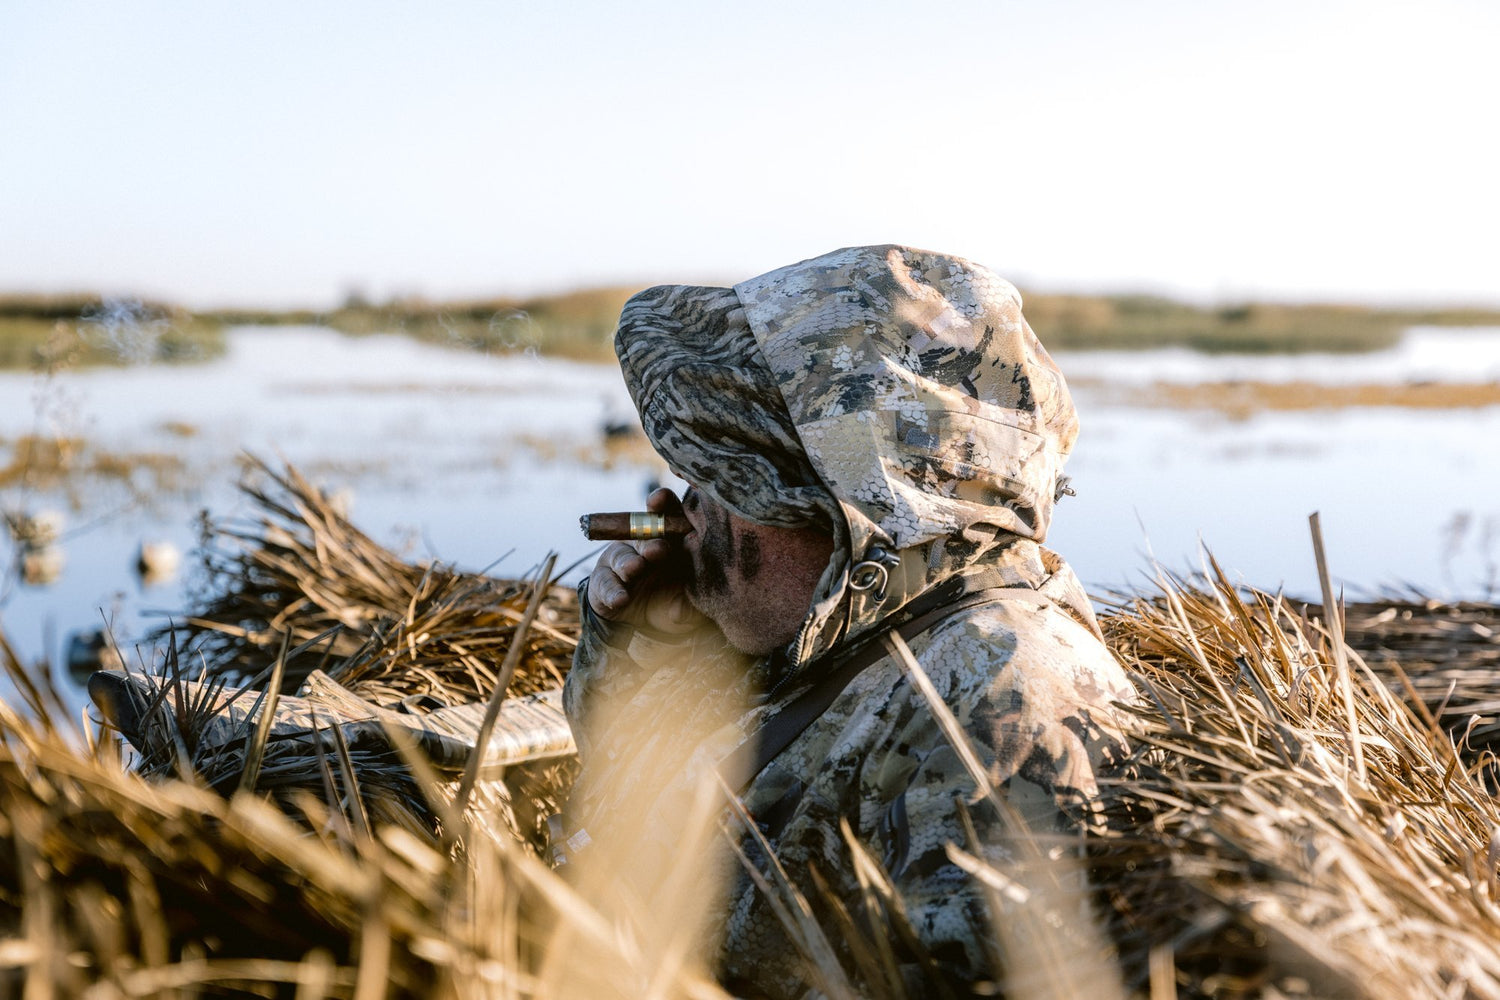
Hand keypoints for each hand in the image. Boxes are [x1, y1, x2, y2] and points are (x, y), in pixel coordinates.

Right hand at [586, 488, 705, 634]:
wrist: (638, 623)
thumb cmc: (669, 601)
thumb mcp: (685, 603)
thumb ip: (690, 601)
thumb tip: (689, 605)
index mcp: (668, 539)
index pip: (665, 514)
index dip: (663, 503)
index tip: (661, 499)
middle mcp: (641, 544)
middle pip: (642, 534)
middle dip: (650, 540)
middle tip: (659, 548)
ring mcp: (619, 561)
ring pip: (621, 556)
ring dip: (629, 562)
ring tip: (636, 568)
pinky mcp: (602, 581)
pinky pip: (605, 583)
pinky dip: (613, 592)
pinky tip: (621, 599)